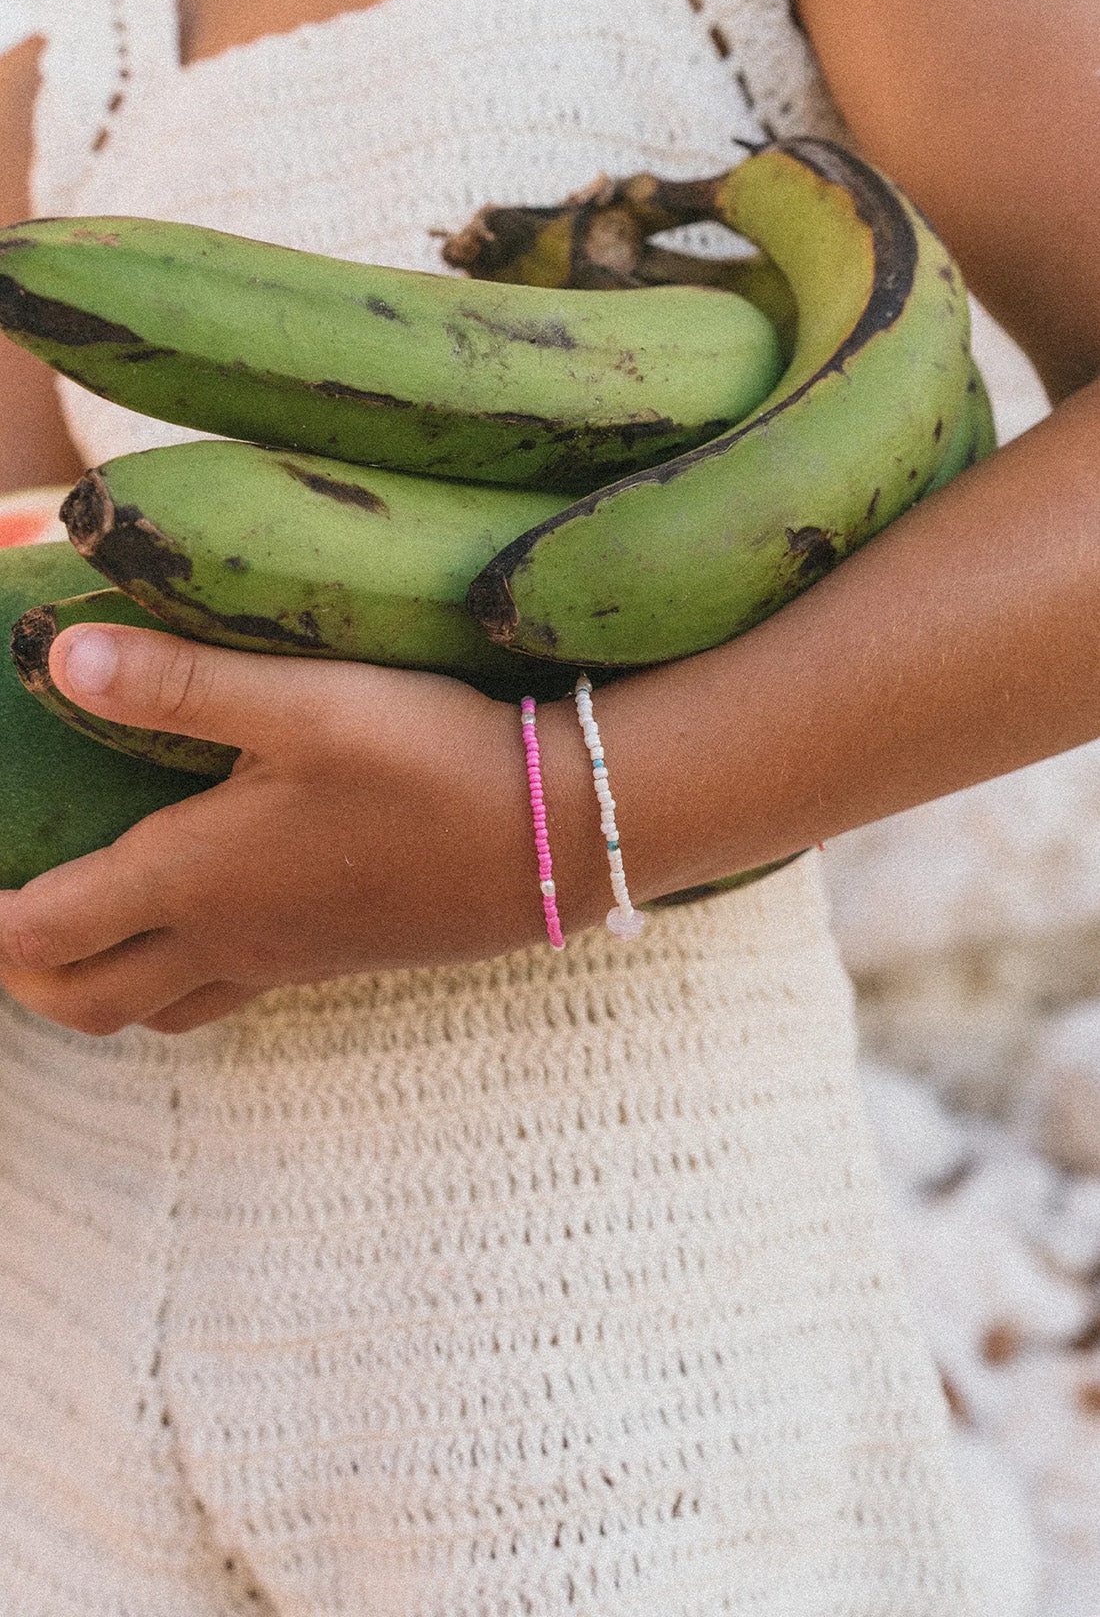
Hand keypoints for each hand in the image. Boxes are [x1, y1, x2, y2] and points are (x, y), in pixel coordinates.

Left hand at [0, 625, 595, 1034]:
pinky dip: (172, 979)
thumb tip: (55, 657)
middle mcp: (228, 939)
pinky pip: (222, 996)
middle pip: (85, 1000)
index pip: (45, 928)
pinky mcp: (335, 958)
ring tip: (81, 928)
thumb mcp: (304, 702)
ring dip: (94, 985)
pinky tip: (201, 916)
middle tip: (4, 915)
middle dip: (23, 974)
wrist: (562, 834)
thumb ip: (178, 682)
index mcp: (197, 880)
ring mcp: (284, 961)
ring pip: (154, 1011)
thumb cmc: (431, 762)